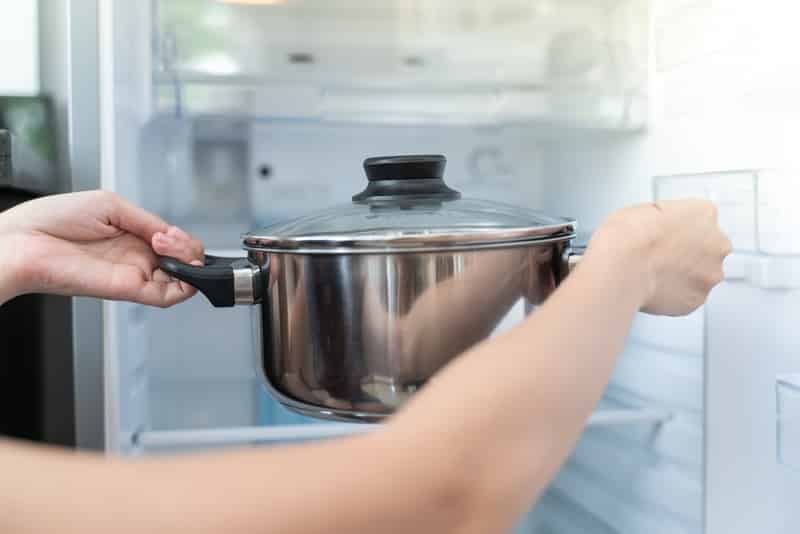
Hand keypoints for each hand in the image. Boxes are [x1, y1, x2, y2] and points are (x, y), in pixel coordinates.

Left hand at [0, 190, 203, 306]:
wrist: (24, 242)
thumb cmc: (52, 220)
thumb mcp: (110, 205)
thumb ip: (146, 220)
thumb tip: (172, 234)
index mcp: (132, 237)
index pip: (173, 243)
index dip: (181, 237)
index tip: (169, 231)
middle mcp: (135, 258)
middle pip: (184, 260)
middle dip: (188, 247)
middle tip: (168, 239)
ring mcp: (133, 274)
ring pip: (183, 279)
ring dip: (190, 263)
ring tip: (171, 247)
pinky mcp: (128, 290)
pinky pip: (168, 297)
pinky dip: (185, 285)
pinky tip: (179, 267)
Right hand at [586, 199, 731, 315]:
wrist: (621, 267)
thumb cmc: (628, 236)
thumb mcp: (647, 208)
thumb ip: (669, 219)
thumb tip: (665, 229)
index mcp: (705, 214)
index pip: (701, 219)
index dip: (680, 228)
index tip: (665, 235)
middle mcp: (717, 244)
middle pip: (709, 248)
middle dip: (689, 253)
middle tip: (660, 256)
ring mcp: (709, 274)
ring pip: (701, 275)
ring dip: (684, 275)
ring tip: (654, 274)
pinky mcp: (696, 300)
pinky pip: (688, 297)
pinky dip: (675, 294)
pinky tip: (655, 287)